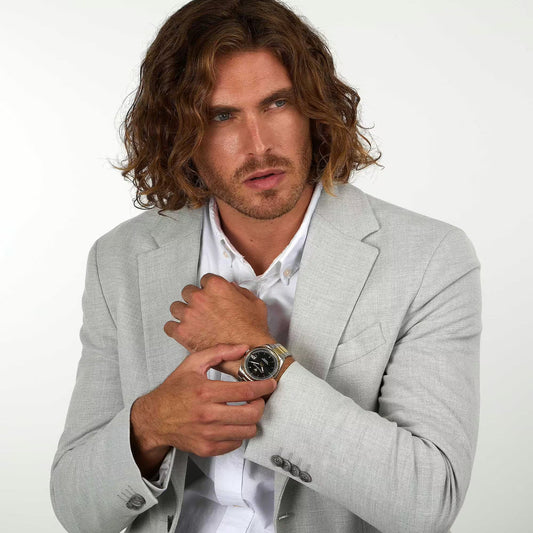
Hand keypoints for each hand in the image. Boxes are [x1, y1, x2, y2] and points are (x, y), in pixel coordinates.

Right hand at [130, 344, 275, 476]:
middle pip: (251, 414)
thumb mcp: (192, 364)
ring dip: (251, 420)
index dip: (263, 387)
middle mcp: (208, 414)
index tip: (270, 384)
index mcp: (206, 391)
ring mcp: (207, 434)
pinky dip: (238, 433)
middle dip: (260, 405)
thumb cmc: (173, 391)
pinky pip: (235, 444)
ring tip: (246, 410)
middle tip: (258, 399)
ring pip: (247, 431)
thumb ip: (219, 352)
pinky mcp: (206, 448)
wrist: (153, 418)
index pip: (246, 390)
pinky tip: (232, 423)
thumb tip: (242, 347)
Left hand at [164, 273, 274, 352]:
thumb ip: (240, 292)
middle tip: (202, 310)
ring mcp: (190, 315)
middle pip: (188, 292)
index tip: (210, 296)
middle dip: (195, 300)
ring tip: (192, 321)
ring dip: (183, 313)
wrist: (248, 353)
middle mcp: (200, 298)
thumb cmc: (252, 330)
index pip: (204, 280)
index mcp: (216, 286)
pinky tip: (183, 331)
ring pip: (176, 307)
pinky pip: (169, 327)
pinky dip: (175, 329)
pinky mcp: (183, 333)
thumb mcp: (254, 303)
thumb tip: (232, 289)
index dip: (208, 289)